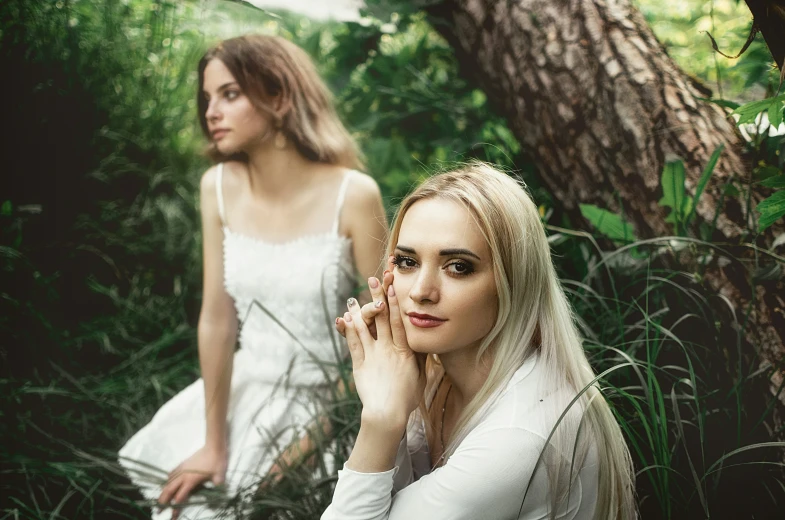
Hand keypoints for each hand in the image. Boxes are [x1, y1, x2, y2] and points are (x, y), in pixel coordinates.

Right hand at [157, 445, 226, 518]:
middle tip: (159, 511)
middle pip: (169, 490)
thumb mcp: (219, 477)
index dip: (176, 507)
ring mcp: (182, 468)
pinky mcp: (183, 463)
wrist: (214, 446)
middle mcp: (183, 475)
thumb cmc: (217, 462)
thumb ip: (217, 488)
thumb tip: (217, 497)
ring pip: (168, 482)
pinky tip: (167, 483)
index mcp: (191, 480)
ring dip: (163, 492)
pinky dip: (168, 480)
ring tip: (160, 500)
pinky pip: (172, 473)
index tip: (173, 515)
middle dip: (163, 502)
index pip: (180, 497)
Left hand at [339, 272, 423, 427]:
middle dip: (377, 297)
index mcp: (405, 351)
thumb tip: (427, 346)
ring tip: (353, 297)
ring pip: (364, 328)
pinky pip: (353, 344)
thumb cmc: (407, 398)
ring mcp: (372, 356)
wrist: (387, 413)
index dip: (395, 302)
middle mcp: (388, 350)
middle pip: (381, 318)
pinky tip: (345, 319)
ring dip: (358, 311)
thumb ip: (421, 359)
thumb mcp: (421, 377)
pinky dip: (349, 330)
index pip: (399, 322)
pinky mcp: (360, 365)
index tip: (392, 287)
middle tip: (372, 280)